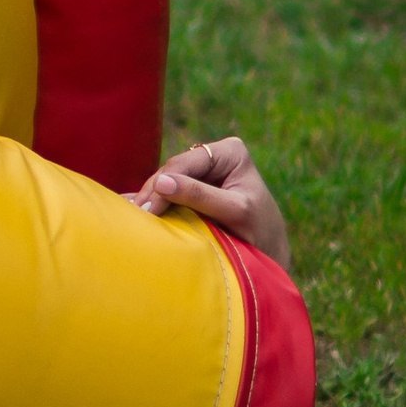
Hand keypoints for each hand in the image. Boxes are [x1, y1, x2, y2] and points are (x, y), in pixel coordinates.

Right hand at [132, 135, 290, 272]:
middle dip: (154, 191)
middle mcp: (216, 156)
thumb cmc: (262, 232)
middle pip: (173, 170)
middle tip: (135, 213)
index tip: (146, 208)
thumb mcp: (235, 212)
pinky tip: (139, 212)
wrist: (272, 254)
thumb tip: (161, 182)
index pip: (185, 164)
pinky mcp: (195, 189)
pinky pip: (171, 192)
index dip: (162, 183)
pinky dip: (157, 203)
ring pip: (168, 181)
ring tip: (134, 215)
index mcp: (230, 152)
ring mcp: (205, 172)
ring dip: (152, 198)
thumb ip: (200, 195)